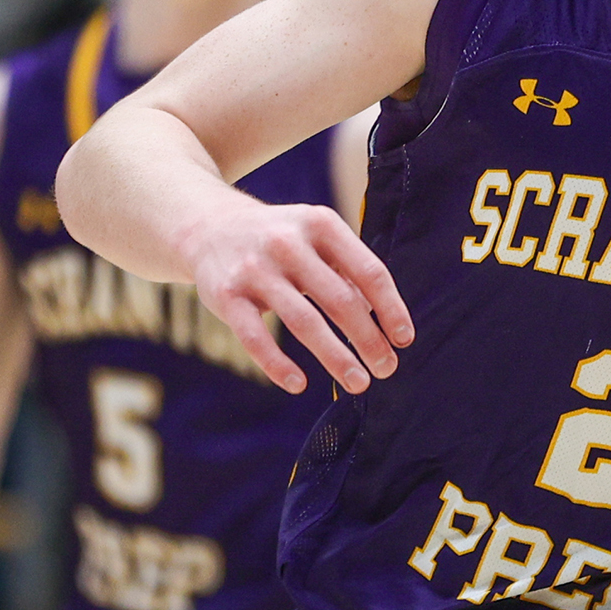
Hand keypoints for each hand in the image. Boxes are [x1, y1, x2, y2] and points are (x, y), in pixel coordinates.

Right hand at [177, 199, 411, 394]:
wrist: (206, 225)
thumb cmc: (281, 239)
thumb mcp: (317, 238)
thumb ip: (349, 272)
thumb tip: (382, 321)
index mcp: (321, 224)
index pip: (369, 271)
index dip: (391, 309)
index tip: (404, 340)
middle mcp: (288, 243)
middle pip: (340, 300)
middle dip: (368, 340)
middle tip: (387, 369)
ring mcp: (255, 269)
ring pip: (303, 322)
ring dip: (336, 357)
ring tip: (359, 383)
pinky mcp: (226, 295)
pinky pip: (255, 337)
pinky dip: (277, 364)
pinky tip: (299, 385)